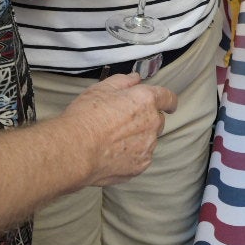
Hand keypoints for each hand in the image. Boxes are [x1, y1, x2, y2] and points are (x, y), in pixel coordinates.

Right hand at [62, 73, 178, 187]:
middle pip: (157, 120)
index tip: (168, 104)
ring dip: (138, 138)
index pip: (168, 98)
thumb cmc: (86, 117)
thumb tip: (136, 79)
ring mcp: (147, 146)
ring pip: (149, 140)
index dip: (168, 101)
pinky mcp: (140, 166)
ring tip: (113, 140)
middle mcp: (152, 123)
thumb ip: (124, 81)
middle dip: (146, 119)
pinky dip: (131, 155)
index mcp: (146, 100)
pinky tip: (113, 154)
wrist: (75, 150)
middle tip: (123, 122)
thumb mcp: (101, 89)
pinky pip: (141, 157)